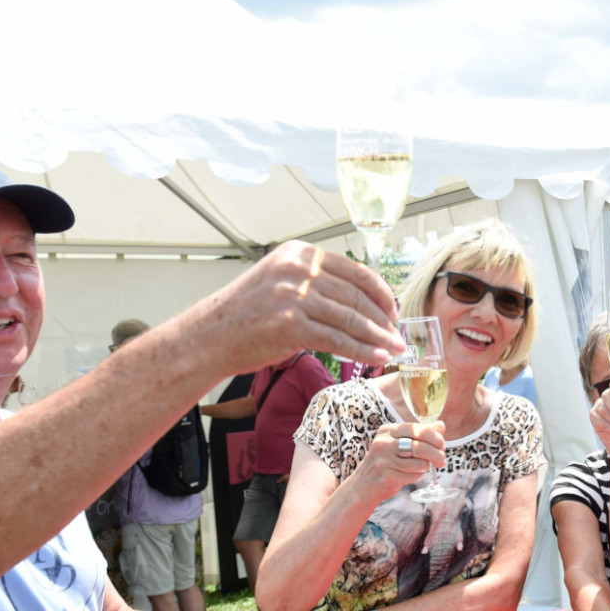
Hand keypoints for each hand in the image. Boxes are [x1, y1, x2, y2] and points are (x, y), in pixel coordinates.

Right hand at [180, 241, 403, 374]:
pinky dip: (362, 350)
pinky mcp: (290, 324)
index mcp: (299, 253)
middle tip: (399, 335)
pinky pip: (337, 339)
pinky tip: (377, 357)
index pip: (354, 270)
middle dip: (383, 318)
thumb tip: (362, 302)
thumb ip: (317, 284)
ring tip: (395, 349)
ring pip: (350, 318)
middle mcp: (298, 269)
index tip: (393, 310)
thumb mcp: (281, 282)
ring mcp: (294, 295)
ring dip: (378, 336)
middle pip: (356, 295)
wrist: (210, 335)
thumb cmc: (247, 314)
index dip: (380, 292)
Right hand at [355, 421, 446, 500]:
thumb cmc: (385, 462)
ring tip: (422, 468)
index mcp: (387, 430)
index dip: (435, 437)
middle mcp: (384, 443)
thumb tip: (441, 425)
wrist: (364, 485)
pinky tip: (412, 475)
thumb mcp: (398, 444)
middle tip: (441, 460)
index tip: (442, 445)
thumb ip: (420, 434)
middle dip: (437, 454)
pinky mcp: (387, 476)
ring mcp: (384, 460)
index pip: (418, 429)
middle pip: (420, 446)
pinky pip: (414, 476)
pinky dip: (418, 476)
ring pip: (419, 463)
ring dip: (426, 467)